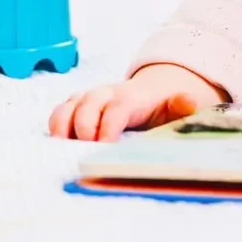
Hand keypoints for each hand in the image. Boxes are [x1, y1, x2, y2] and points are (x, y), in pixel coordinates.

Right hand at [47, 63, 226, 140]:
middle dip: (83, 125)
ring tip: (62, 148)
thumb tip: (186, 100)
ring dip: (62, 125)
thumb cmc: (162, 107)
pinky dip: (55, 126)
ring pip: (69, 104)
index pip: (117, 106)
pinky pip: (60, 112)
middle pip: (88, 102)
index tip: (103, 147)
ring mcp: (90, 98)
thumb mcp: (177, 108)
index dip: (108, 125)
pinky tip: (57, 145)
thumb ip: (181, 106)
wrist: (152, 92)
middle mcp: (106, 93)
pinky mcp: (77, 106)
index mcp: (132, 96)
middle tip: (85, 149)